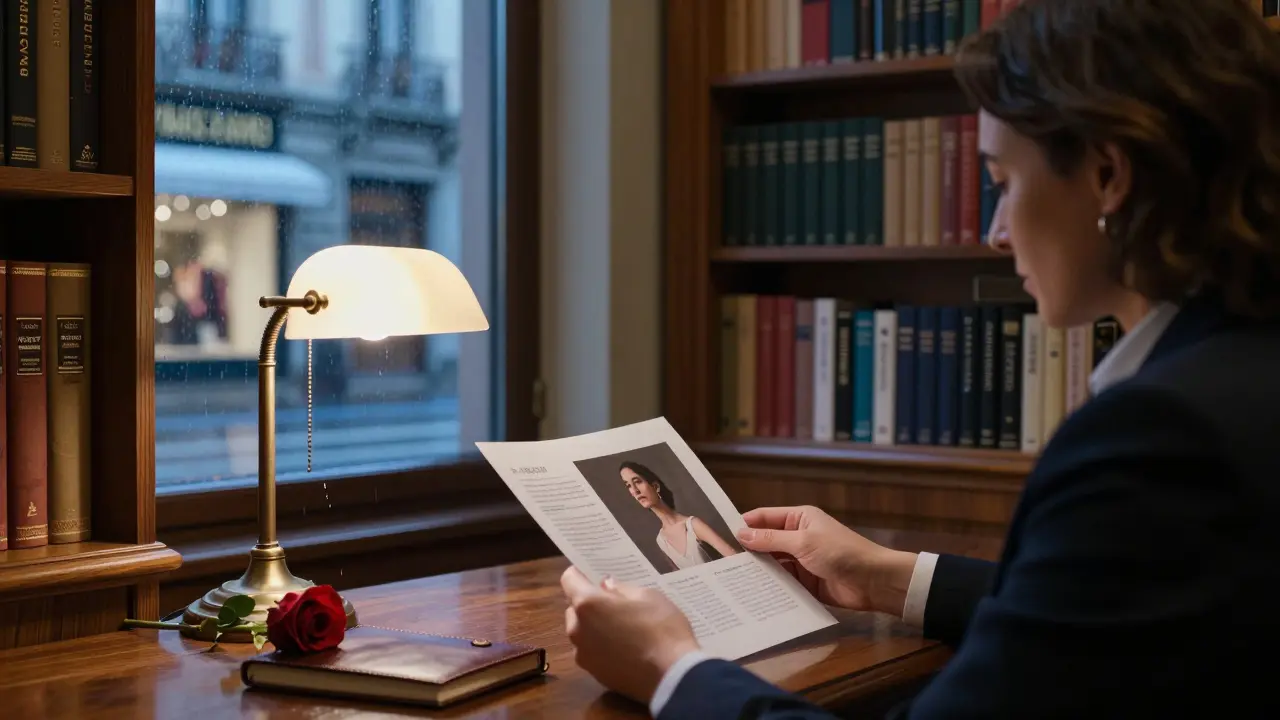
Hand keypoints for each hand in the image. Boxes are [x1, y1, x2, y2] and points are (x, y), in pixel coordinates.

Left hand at [560, 566, 700, 704]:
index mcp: (587, 604)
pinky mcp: (594, 674)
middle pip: (574, 608)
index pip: (569, 579)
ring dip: (594, 626)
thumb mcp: (648, 596)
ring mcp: (583, 655)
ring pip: (582, 632)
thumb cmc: (662, 629)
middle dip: (590, 603)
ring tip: (623, 628)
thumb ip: (621, 589)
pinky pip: (592, 652)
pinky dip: (602, 647)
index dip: (581, 574)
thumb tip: (607, 586)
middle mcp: (577, 629)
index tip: (595, 575)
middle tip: (616, 603)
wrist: (672, 677)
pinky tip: (625, 649)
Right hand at [735, 505, 916, 615]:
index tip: (720, 534)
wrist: (873, 582)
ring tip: (731, 579)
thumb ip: (771, 539)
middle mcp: (798, 537)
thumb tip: (741, 534)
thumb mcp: (803, 542)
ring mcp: (801, 561)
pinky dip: (770, 587)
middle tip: (720, 561)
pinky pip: (782, 583)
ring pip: (772, 564)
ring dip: (758, 571)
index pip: (765, 517)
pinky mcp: (804, 583)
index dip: (744, 525)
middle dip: (748, 551)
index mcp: (800, 518)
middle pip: (766, 542)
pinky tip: (752, 593)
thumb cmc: (841, 552)